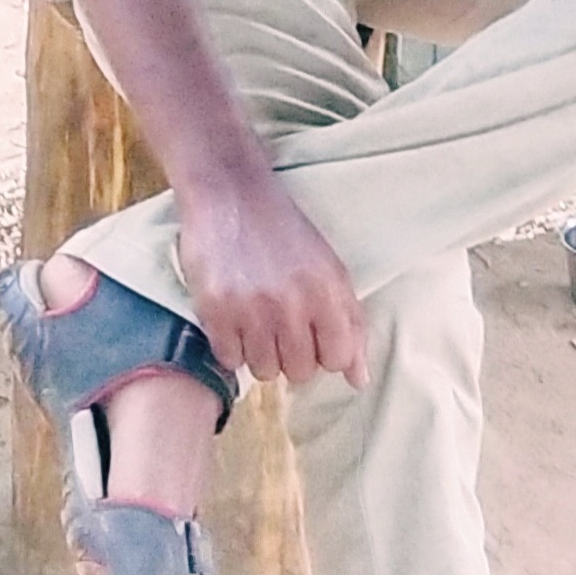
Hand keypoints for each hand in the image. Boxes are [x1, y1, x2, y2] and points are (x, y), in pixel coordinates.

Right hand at [176, 169, 371, 386]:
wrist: (230, 193)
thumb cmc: (284, 233)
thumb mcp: (329, 269)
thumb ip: (350, 325)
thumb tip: (360, 381)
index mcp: (328, 290)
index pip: (337, 359)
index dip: (324, 352)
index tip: (311, 334)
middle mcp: (292, 303)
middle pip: (299, 372)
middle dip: (291, 355)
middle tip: (280, 325)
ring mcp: (251, 309)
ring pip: (264, 370)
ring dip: (260, 352)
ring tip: (255, 321)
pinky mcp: (215, 311)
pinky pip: (230, 359)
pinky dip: (231, 346)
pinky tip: (233, 319)